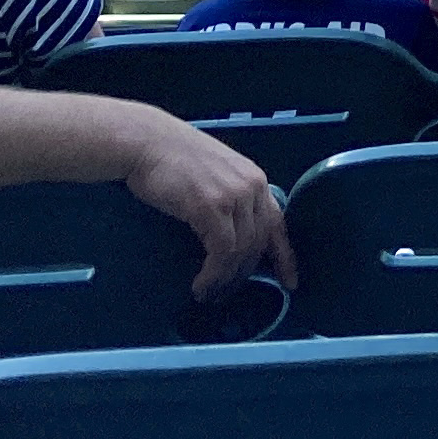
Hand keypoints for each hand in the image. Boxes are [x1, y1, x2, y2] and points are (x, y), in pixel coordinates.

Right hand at [119, 119, 294, 299]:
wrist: (146, 143)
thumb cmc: (173, 161)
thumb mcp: (215, 177)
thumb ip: (231, 200)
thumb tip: (235, 237)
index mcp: (255, 179)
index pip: (278, 223)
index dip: (285, 256)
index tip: (290, 283)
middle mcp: (252, 187)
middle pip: (259, 244)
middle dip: (243, 275)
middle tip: (224, 295)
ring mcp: (234, 195)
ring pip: (241, 252)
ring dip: (225, 280)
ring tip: (208, 294)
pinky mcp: (212, 206)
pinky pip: (222, 252)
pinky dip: (213, 274)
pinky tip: (200, 285)